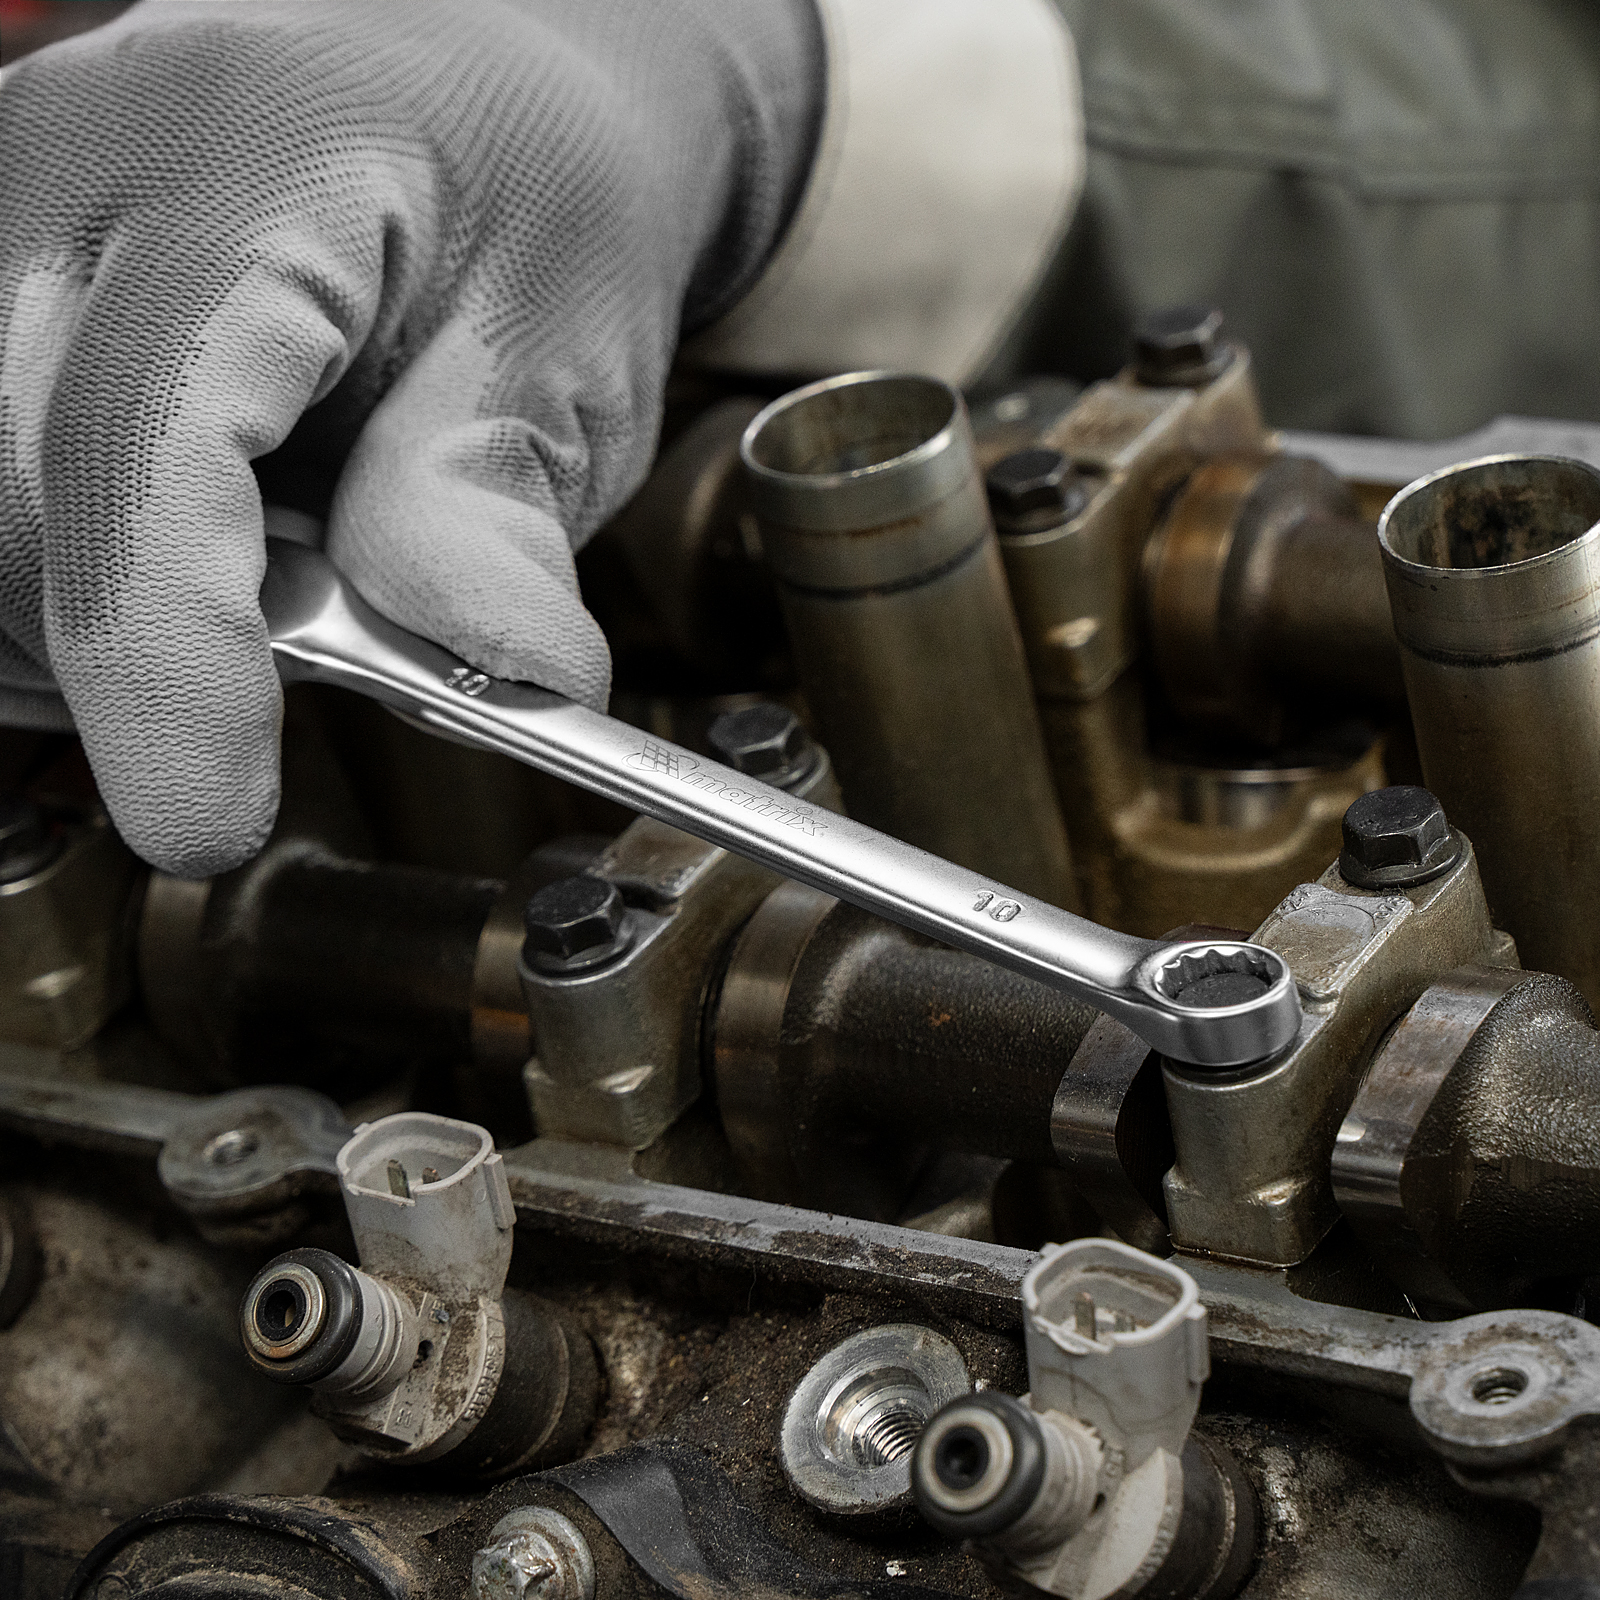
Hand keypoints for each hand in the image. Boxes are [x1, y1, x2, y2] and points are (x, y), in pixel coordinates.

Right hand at [0, 0, 820, 874]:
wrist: (473, 89)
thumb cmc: (530, 192)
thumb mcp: (560, 352)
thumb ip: (490, 517)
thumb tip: (494, 677)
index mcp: (251, 166)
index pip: (135, 450)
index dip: (164, 668)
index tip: (212, 815)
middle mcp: (70, 174)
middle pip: (12, 511)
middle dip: (135, 661)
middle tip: (291, 669)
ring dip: (77, 632)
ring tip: (239, 591)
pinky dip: (45, 591)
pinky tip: (165, 567)